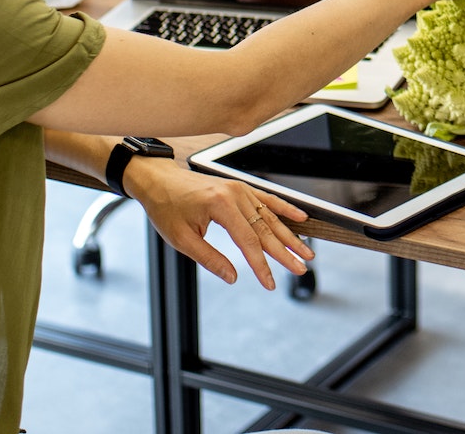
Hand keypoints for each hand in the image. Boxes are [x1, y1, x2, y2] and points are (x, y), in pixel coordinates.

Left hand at [123, 156, 312, 289]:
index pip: (249, 241)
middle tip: (301, 269)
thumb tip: (232, 277)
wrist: (159, 181)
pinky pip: (267, 199)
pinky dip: (284, 209)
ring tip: (306, 251)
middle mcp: (235, 194)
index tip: (271, 283)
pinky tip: (300, 217)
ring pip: (270, 216)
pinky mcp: (239, 188)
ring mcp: (240, 189)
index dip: (262, 265)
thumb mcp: (182, 239)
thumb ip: (210, 258)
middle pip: (266, 229)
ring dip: (290, 235)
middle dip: (285, 252)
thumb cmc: (166, 208)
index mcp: (221, 205)